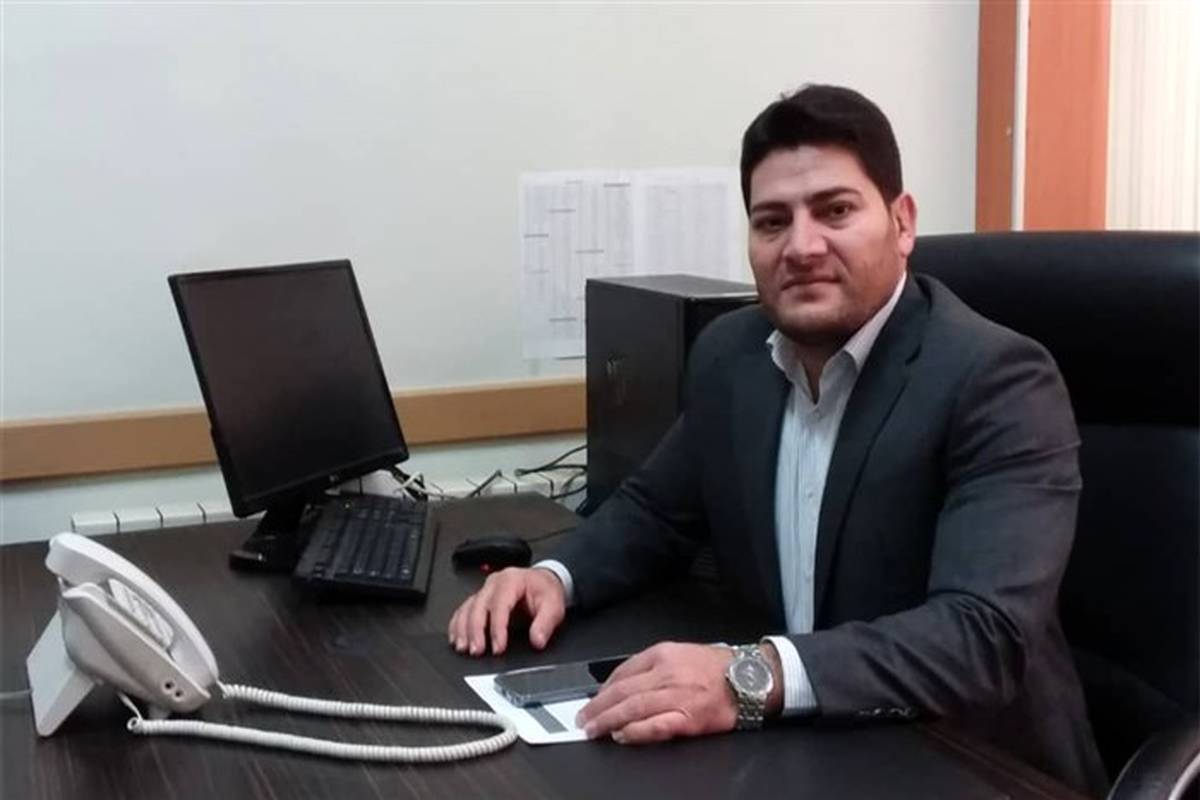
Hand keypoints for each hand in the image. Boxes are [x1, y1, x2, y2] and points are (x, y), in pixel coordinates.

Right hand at [447, 567, 565, 655]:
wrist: (542, 582)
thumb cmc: (544, 591)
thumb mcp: (553, 605)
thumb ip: (545, 623)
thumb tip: (537, 640)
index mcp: (511, 580)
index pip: (499, 605)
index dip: (497, 628)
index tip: (498, 647)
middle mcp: (494, 583)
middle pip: (478, 606)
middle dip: (475, 631)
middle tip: (477, 651)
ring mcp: (484, 590)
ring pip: (467, 608)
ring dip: (463, 630)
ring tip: (463, 648)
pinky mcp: (479, 599)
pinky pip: (462, 610)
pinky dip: (457, 625)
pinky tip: (456, 638)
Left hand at [575, 642, 737, 743]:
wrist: (750, 677)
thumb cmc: (716, 667)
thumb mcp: (679, 653)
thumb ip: (652, 665)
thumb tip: (623, 681)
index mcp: (662, 655)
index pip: (622, 672)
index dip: (602, 689)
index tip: (591, 700)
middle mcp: (667, 673)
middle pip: (622, 691)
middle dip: (598, 707)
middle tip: (583, 719)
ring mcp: (677, 696)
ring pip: (633, 708)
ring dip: (608, 720)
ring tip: (594, 730)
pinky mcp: (689, 717)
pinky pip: (656, 726)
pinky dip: (636, 731)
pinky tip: (622, 735)